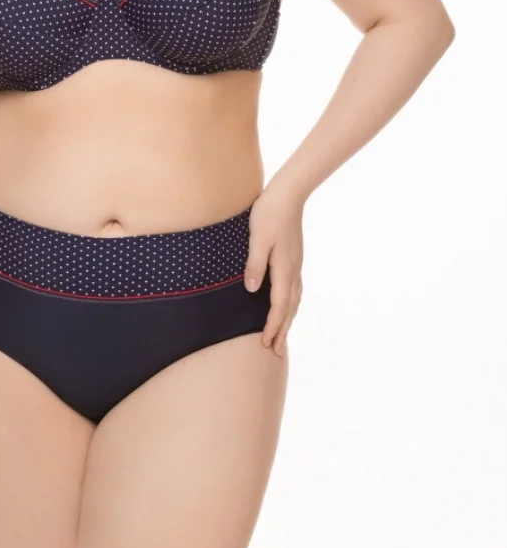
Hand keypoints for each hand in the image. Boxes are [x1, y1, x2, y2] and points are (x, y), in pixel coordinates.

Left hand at [245, 182, 303, 356]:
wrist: (288, 194)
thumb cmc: (268, 214)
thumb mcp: (257, 239)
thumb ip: (255, 265)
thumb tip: (252, 291)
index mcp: (284, 269)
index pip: (279, 306)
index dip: (272, 326)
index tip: (264, 344)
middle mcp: (293, 270)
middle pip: (289, 309)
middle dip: (282, 331)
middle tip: (275, 352)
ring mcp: (296, 264)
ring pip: (294, 300)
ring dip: (288, 319)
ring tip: (281, 335)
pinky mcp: (294, 258)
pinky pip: (294, 289)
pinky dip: (291, 304)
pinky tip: (287, 305)